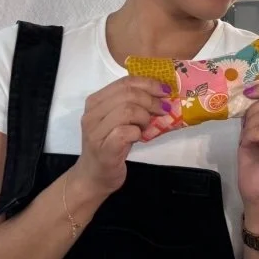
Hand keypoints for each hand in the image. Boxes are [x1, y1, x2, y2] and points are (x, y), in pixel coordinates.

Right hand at [72, 76, 169, 196]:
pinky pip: (125, 132)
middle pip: (127, 94)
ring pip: (127, 110)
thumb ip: (132, 106)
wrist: (94, 176)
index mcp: (95, 102)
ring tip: (147, 126)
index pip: (124, 82)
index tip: (165, 91)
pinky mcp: (104, 149)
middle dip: (151, 100)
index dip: (149, 84)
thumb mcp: (119, 121)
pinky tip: (138, 138)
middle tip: (163, 110)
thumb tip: (161, 96)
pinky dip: (138, 133)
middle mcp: (92, 114)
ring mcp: (95, 132)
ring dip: (144, 117)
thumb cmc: (110, 147)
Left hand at [237, 84, 258, 210]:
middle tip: (247, 125)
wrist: (255, 187)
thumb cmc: (256, 156)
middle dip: (253, 109)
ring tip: (248, 136)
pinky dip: (248, 136)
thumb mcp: (258, 125)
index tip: (248, 93)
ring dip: (250, 124)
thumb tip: (252, 89)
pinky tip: (248, 145)